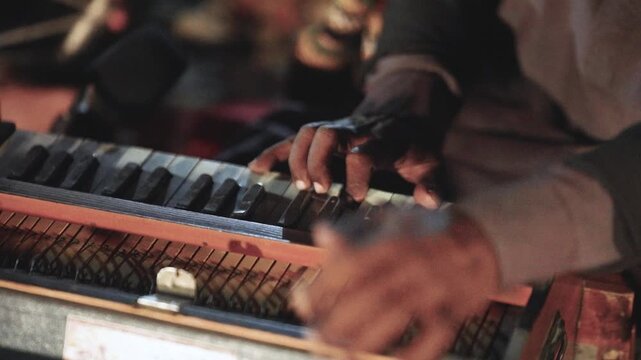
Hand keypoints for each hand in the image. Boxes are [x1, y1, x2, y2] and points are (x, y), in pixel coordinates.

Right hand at [249, 71, 452, 201]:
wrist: (403, 114)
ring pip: (307, 132)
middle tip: (320, 190)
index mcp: (382, 140)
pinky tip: (256, 169)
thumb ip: (431, 183)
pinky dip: (273, 153)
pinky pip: (292, 139)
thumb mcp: (431, 162)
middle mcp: (354, 131)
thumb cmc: (414, 145)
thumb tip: (429, 202)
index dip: (356, 173)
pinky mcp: (321, 134)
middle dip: (318, 163)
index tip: (356, 197)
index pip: (363, 151)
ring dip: (297, 160)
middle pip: (327, 135)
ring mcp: (335, 129)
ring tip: (301, 186)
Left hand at [291, 208, 500, 358]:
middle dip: (338, 320)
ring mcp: (437, 287)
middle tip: (315, 335)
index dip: (323, 286)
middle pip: (370, 295)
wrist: (480, 239)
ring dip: (365, 338)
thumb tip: (320, 233)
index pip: (352, 265)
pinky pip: (435, 335)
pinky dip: (413, 353)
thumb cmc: (426, 233)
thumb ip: (356, 233)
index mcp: (395, 240)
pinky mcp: (455, 308)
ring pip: (397, 316)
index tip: (301, 302)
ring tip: (339, 352)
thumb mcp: (392, 223)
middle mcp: (415, 263)